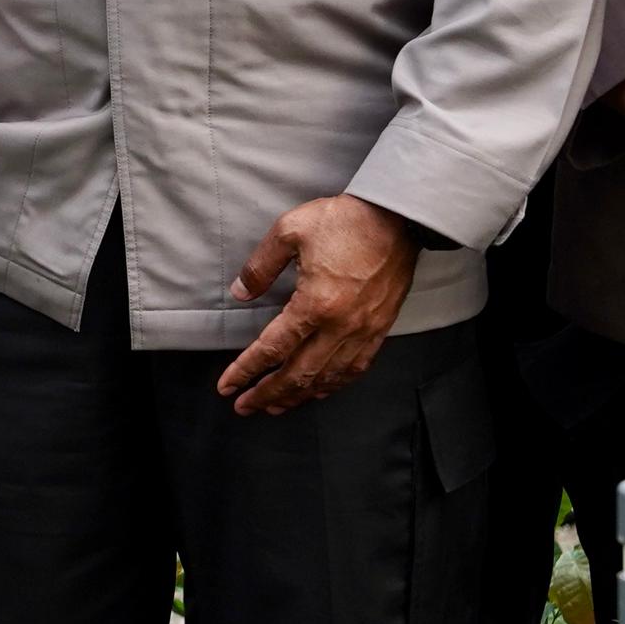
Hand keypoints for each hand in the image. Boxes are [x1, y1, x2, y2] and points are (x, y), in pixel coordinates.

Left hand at [215, 194, 421, 414]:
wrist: (397, 217)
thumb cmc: (344, 220)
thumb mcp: (289, 231)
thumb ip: (260, 267)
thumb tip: (239, 293)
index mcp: (315, 304)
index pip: (272, 348)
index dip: (246, 370)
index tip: (227, 386)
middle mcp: (340, 326)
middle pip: (298, 373)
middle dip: (267, 394)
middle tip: (244, 407)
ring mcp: (364, 331)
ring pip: (327, 377)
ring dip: (298, 396)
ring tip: (275, 405)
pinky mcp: (381, 328)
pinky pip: (355, 368)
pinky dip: (333, 384)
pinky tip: (319, 389)